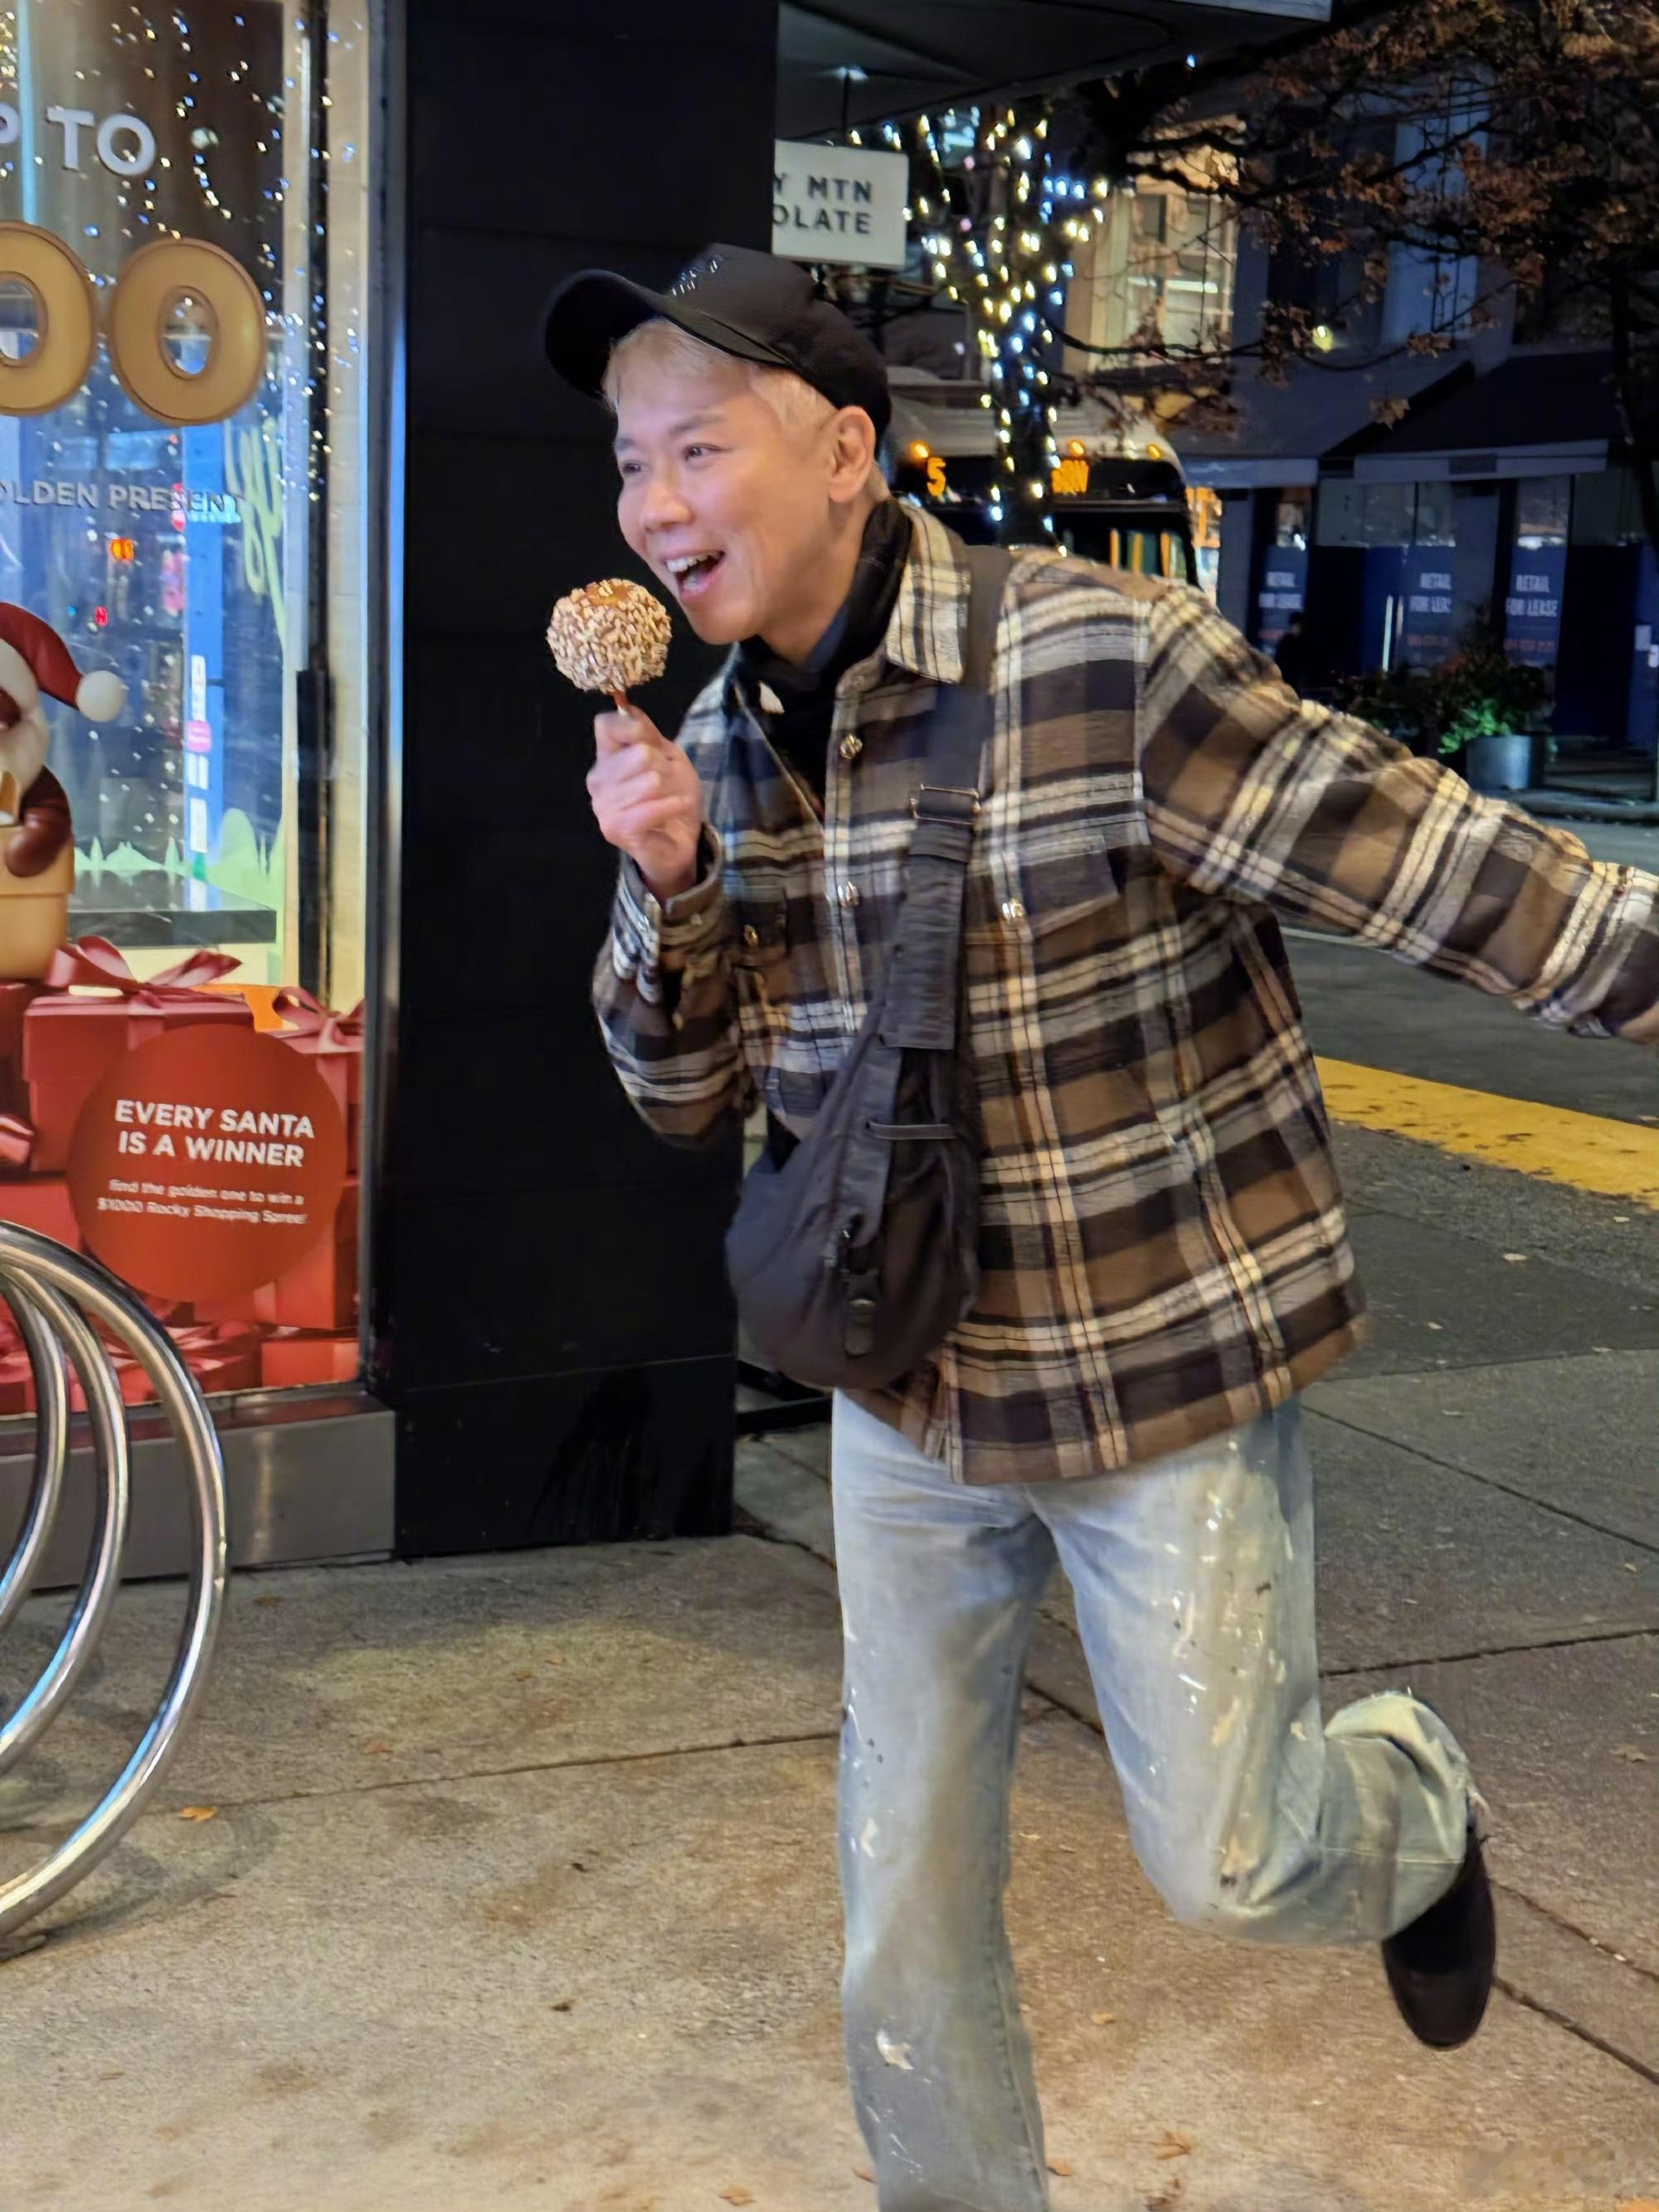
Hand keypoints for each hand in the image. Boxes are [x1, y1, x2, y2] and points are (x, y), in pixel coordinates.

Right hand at [587, 704, 703, 900]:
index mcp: (606, 758)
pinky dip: (673, 805)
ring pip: (649, 781)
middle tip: (669, 782)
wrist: (678, 842)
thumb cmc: (671, 798)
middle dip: (665, 766)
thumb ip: (648, 734)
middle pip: (639, 753)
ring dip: (671, 789)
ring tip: (671, 798)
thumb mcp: (668, 757)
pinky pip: (651, 808)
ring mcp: (603, 806)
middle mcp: (598, 780)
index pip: (606, 725)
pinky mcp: (615, 828)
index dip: (634, 728)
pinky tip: (678, 806)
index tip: (652, 742)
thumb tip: (628, 708)